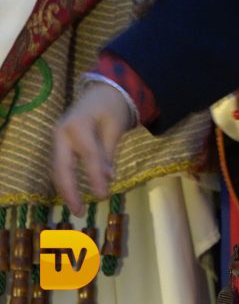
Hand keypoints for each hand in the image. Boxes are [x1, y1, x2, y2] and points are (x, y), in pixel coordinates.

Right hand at [51, 83, 132, 214]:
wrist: (102, 92)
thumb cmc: (112, 108)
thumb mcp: (116, 128)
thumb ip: (109, 153)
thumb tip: (108, 179)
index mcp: (78, 126)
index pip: (88, 156)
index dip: (94, 178)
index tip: (103, 197)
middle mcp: (61, 133)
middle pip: (62, 166)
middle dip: (69, 190)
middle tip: (78, 212)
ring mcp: (57, 138)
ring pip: (58, 168)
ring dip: (65, 188)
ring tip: (76, 207)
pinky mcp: (59, 143)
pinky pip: (61, 164)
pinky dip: (66, 180)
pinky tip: (72, 194)